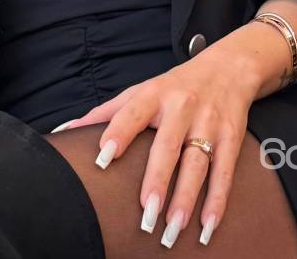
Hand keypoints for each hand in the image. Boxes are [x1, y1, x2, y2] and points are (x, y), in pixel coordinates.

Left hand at [54, 40, 261, 247]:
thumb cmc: (174, 86)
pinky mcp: (231, 136)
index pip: (132, 113)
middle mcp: (182, 107)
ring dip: (186, 198)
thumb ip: (105, 113)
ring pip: (198, 163)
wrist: (228, 67)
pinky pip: (224, 171)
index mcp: (154, 94)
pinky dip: (218, 200)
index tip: (102, 158)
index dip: (117, 133)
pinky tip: (207, 225)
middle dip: (157, 180)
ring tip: (173, 228)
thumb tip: (64, 131)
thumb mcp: (140, 91)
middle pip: (168, 146)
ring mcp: (208, 122)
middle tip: (146, 213)